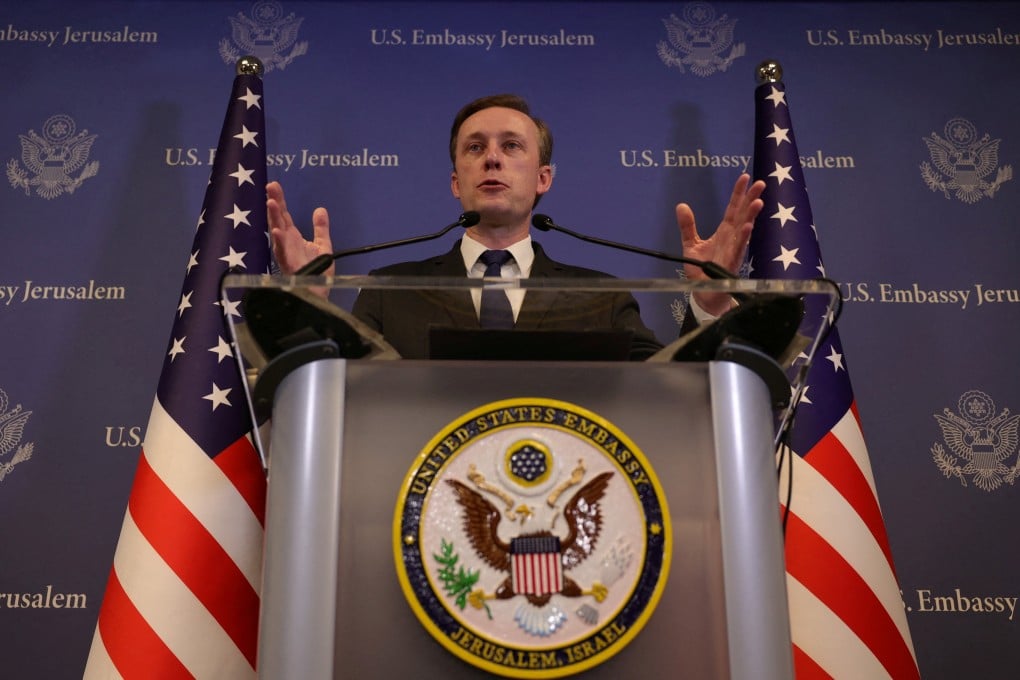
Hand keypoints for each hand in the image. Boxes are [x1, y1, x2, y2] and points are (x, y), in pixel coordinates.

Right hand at [267, 181, 333, 274]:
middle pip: (278, 219)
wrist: (318, 295)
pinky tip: (278, 231)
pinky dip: (279, 242)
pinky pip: (282, 253)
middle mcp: (286, 243)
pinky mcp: (289, 266)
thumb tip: (320, 209)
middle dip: (274, 203)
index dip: (279, 200)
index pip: (284, 215)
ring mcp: (286, 254)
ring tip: (271, 203)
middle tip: (270, 186)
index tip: (274, 185)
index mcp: (292, 237)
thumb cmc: (318, 273)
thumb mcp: (323, 246)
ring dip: (273, 218)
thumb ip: (321, 229)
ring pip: (277, 233)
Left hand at [676, 173, 764, 315]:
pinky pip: (738, 249)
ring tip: (758, 202)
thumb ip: (687, 226)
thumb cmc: (701, 269)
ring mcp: (733, 250)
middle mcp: (732, 238)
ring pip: (744, 230)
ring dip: (751, 217)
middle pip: (743, 215)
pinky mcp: (730, 264)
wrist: (704, 293)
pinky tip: (748, 228)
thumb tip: (681, 205)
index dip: (738, 193)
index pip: (733, 209)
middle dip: (751, 199)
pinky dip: (743, 238)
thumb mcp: (690, 244)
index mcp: (724, 231)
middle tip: (760, 183)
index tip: (745, 177)